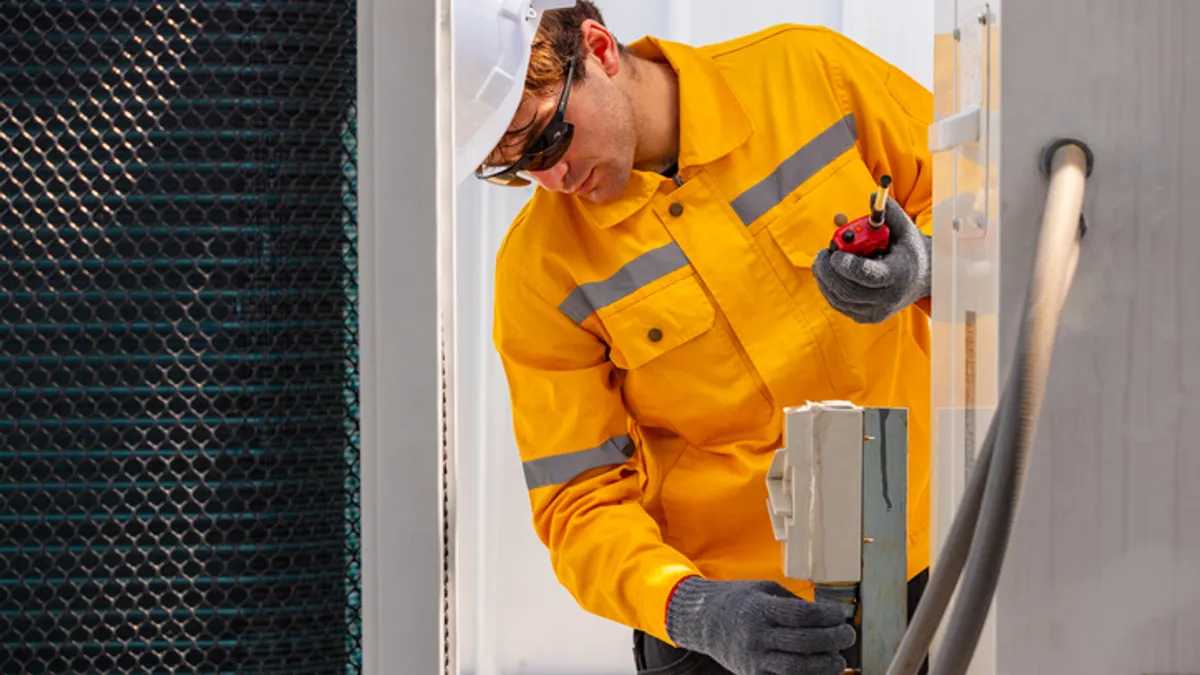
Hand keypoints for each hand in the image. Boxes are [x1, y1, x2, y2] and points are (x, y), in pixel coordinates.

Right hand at [665, 576, 855, 674]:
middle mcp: (757, 636)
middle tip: (847, 636)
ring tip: (837, 660)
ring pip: (797, 669)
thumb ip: (792, 603)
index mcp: (760, 609)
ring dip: (823, 666)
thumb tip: (827, 616)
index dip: (827, 616)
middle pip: (804, 642)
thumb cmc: (737, 601)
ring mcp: (754, 659)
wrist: (701, 621)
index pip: (802, 615)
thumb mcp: (763, 590)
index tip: (840, 614)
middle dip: (832, 640)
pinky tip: (818, 673)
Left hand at [812, 195, 931, 323]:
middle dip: (828, 272)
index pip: (867, 276)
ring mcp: (876, 312)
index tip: (834, 254)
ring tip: (825, 261)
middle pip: (848, 291)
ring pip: (839, 299)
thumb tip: (873, 195)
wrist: (922, 278)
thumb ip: (889, 212)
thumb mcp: (905, 229)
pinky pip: (839, 305)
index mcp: (898, 275)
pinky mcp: (866, 317)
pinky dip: (830, 288)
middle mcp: (887, 298)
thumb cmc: (909, 250)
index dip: (847, 265)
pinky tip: (831, 273)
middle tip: (821, 255)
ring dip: (825, 279)